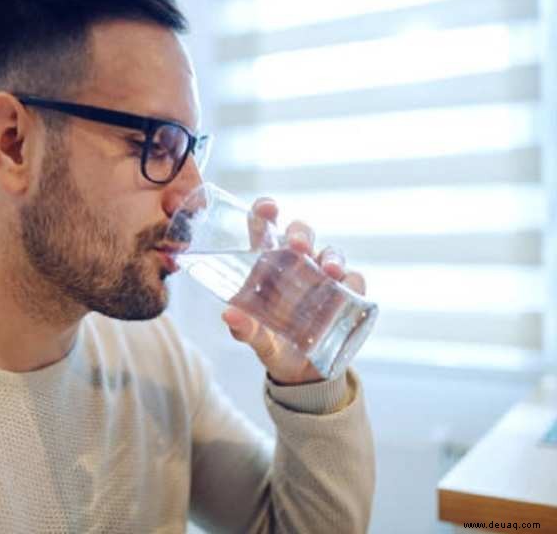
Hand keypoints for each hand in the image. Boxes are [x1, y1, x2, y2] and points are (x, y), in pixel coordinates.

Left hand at [221, 198, 366, 384]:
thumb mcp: (256, 338)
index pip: (266, 230)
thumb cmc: (271, 344)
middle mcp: (297, 265)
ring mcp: (323, 279)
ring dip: (331, 258)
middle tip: (298, 246)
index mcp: (268, 265)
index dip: (266, 212)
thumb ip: (243, 328)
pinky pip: (354, 281)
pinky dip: (353, 281)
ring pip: (331, 253)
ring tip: (328, 271)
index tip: (268, 209)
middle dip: (301, 234)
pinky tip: (348, 287)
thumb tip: (229, 314)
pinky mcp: (346, 296)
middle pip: (302, 234)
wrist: (300, 374)